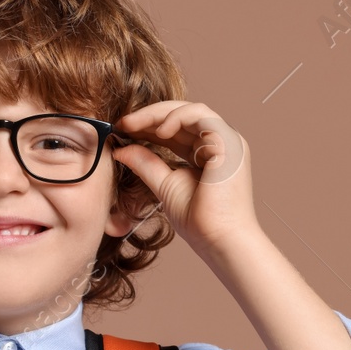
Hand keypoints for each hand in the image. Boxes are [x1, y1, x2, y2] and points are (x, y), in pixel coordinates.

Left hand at [111, 102, 257, 253]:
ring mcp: (227, 141)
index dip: (148, 126)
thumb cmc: (199, 221)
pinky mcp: (229, 142)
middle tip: (122, 123)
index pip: (176, 130)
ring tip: (134, 125)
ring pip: (191, 110)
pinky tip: (159, 132)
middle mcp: (219, 143)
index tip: (121, 129)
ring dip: (159, 114)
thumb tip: (120, 150)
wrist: (219, 240)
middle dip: (149, 116)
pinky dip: (178, 118)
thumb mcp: (164, 185)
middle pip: (182, 116)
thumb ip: (145, 164)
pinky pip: (201, 116)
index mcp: (207, 153)